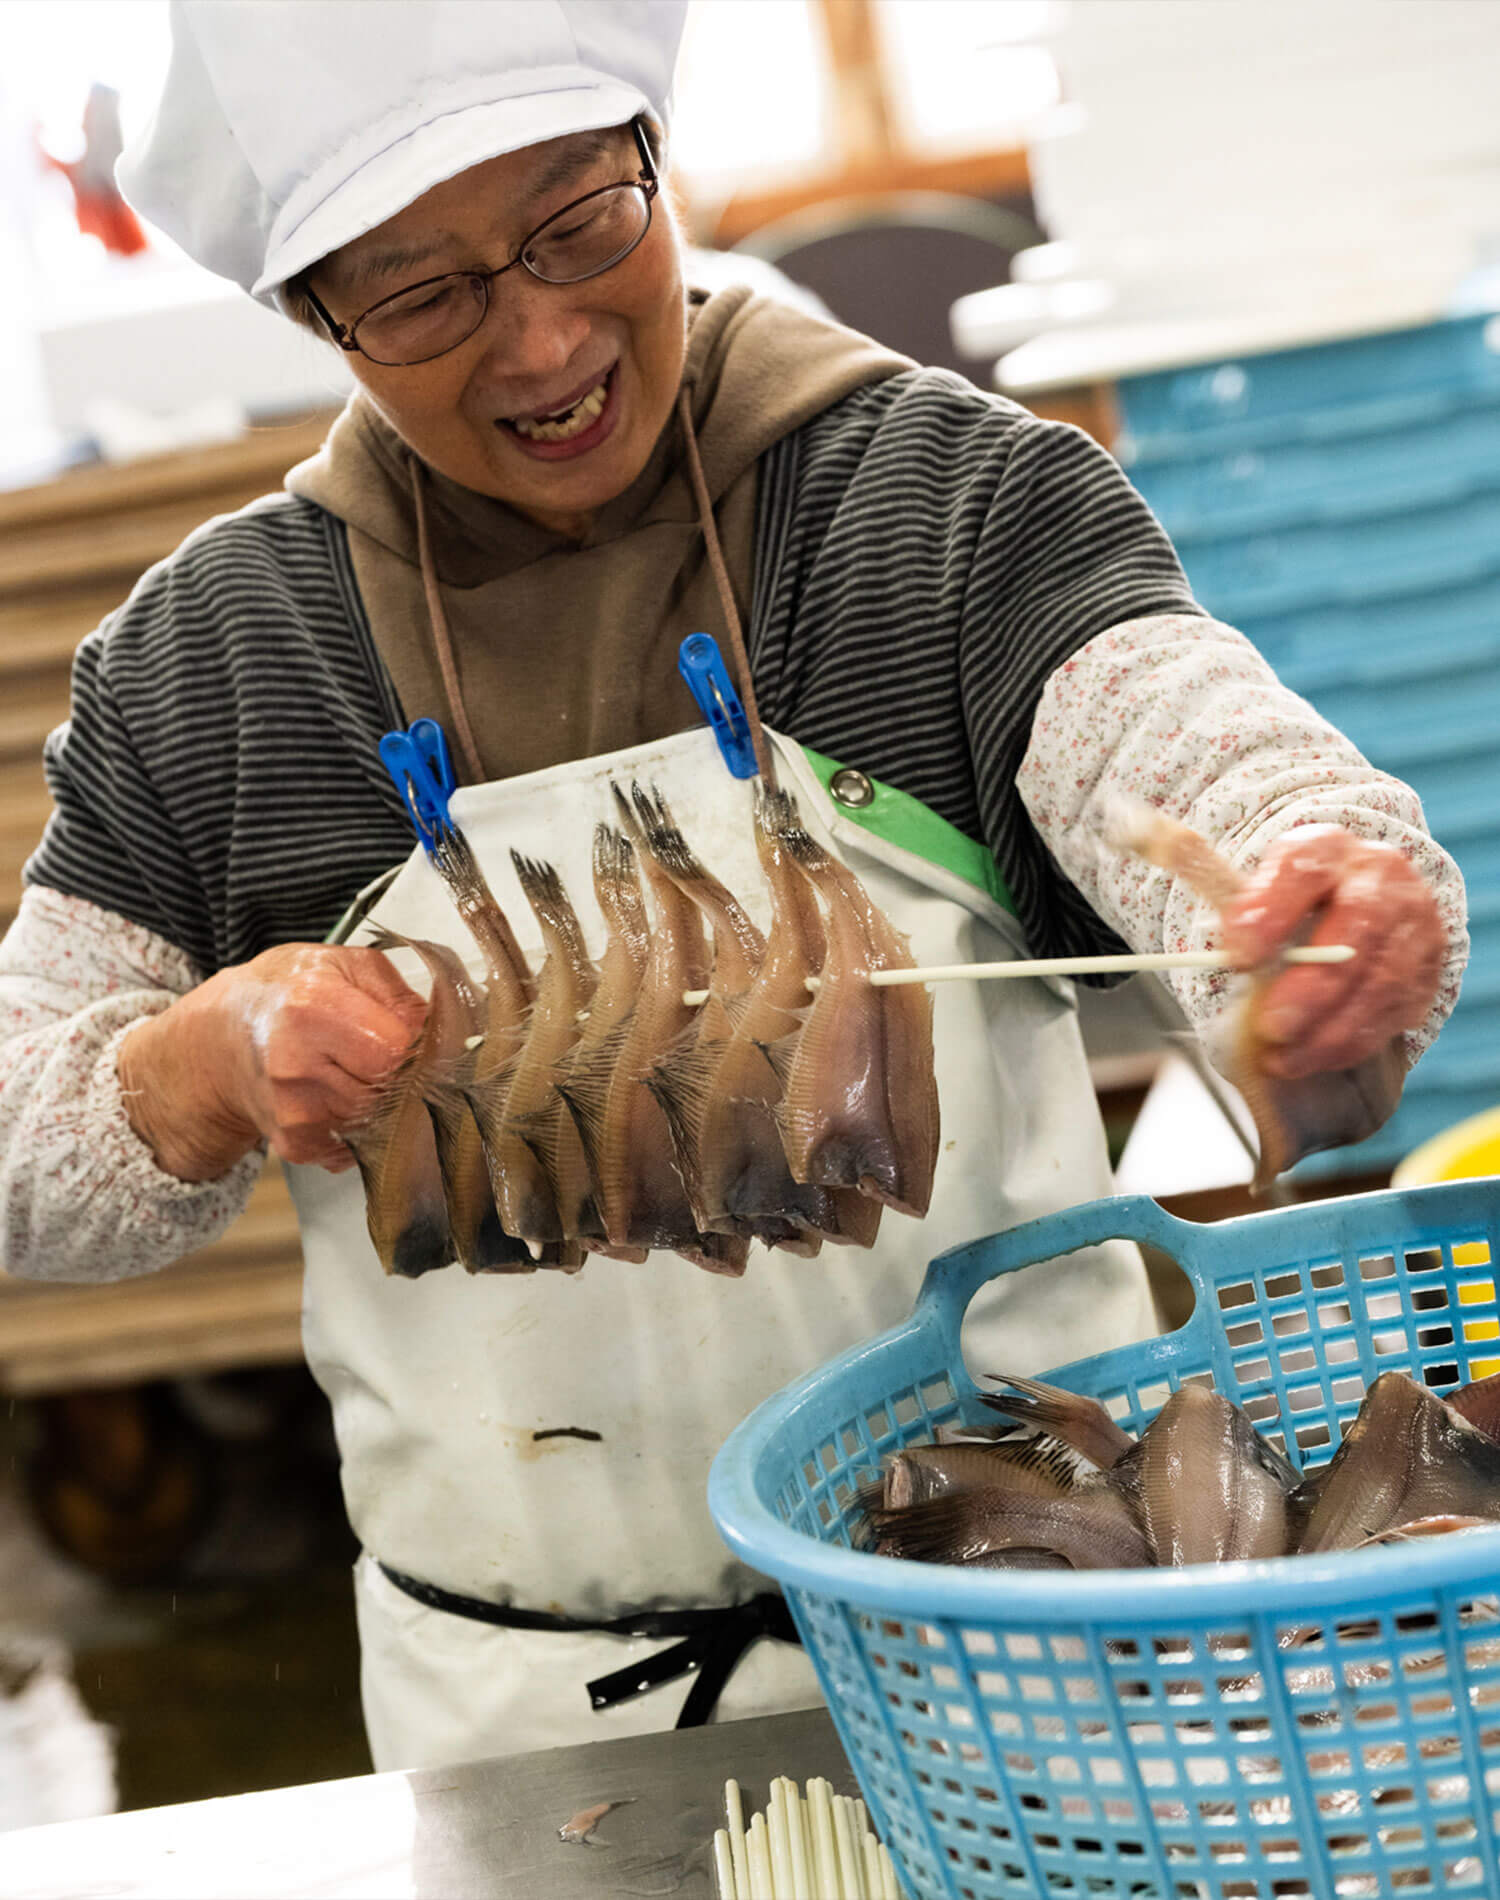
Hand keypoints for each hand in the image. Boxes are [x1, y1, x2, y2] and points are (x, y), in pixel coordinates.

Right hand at [118, 944, 425, 1180]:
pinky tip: (336, 1094)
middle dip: (403, 1073)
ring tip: (353, 1069)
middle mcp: (296, 1063)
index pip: (399, 1047)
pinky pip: (359, 1143)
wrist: (221, 1037)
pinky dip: (360, 1124)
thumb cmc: (287, 992)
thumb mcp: (343, 964)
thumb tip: (440, 1031)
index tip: (413, 1037)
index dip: (416, 1044)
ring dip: (383, 1100)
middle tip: (382, 1052)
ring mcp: (293, 1110)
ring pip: (382, 1118)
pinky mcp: (294, 1143)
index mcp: (312, 1006)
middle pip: (393, 1087)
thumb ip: (398, 992)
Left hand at [1220, 827, 1446, 1080]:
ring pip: (1383, 977)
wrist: (1353, 907)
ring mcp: (1412, 921)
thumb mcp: (1249, 884)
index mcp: (1323, 847)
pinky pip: (1397, 1009)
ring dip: (1330, 1027)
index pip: (1300, 870)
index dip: (1270, 913)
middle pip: (1357, 927)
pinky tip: (1313, 1057)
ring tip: (1281, 1057)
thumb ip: (1196, 865)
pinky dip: (1351, 1041)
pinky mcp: (1427, 966)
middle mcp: (1377, 875)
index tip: (1236, 957)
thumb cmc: (1289, 904)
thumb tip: (1131, 832)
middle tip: (1270, 1026)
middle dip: (1311, 985)